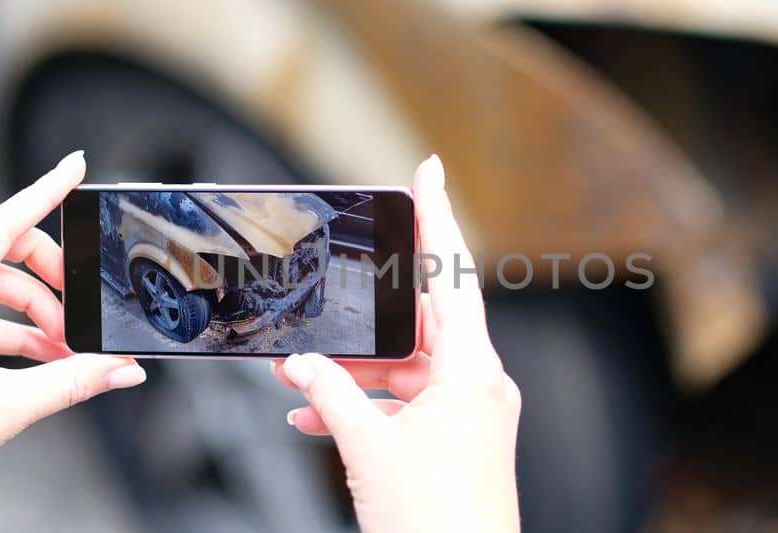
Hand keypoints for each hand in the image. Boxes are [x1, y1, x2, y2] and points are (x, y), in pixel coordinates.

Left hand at [0, 151, 145, 527]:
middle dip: (42, 267)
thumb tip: (120, 369)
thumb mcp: (2, 411)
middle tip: (77, 300)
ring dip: (27, 302)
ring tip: (64, 341)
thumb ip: (71, 381)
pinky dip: (5, 324)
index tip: (75, 167)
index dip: (42, 193)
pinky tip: (40, 354)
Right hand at [271, 155, 521, 531]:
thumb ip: (329, 393)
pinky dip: (365, 405)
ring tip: (297, 375)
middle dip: (368, 313)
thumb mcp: (367, 446)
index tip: (428, 170)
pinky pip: (406, 407)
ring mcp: (471, 415)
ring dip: (354, 370)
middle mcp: (480, 384)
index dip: (438, 217)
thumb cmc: (433, 521)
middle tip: (334, 290)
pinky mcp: (457, 444)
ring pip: (407, 368)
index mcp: (473, 370)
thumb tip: (302, 366)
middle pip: (423, 321)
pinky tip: (312, 416)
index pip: (452, 274)